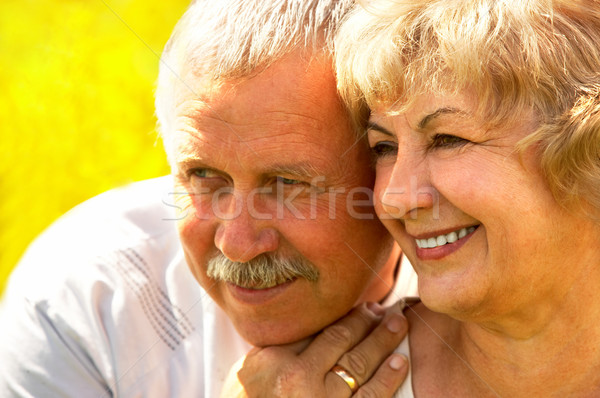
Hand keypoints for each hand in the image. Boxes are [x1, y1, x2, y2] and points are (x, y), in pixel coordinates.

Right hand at [220, 301, 408, 397]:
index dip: (345, 316)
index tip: (363, 307)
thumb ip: (281, 349)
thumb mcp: (251, 373)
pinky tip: (399, 362)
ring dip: (383, 342)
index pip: (317, 329)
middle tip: (386, 310)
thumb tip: (319, 325)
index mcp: (274, 362)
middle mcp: (297, 380)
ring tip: (399, 326)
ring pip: (359, 364)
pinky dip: (387, 379)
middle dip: (367, 321)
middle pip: (340, 340)